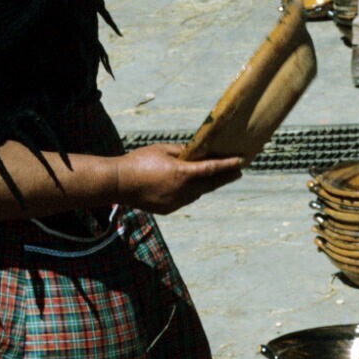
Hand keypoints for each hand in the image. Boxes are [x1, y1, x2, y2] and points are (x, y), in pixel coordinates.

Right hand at [114, 144, 241, 213]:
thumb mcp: (162, 149)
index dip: (227, 165)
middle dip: (225, 177)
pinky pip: (185, 199)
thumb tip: (194, 153)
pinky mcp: (168, 209)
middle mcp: (183, 191)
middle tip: (238, 172)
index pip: (211, 168)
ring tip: (217, 178)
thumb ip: (182, 152)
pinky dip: (191, 192)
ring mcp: (176, 202)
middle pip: (210, 184)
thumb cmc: (139, 162)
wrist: (118, 183)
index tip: (241, 161)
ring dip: (207, 186)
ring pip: (198, 193)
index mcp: (182, 174)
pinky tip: (192, 187)